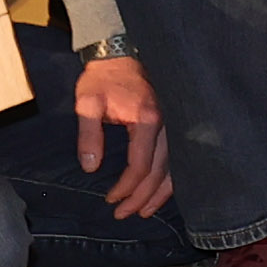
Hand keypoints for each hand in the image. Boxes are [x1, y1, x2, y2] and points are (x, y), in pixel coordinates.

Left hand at [74, 50, 170, 217]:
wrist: (121, 52)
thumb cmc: (103, 78)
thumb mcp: (88, 103)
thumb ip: (89, 136)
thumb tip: (91, 168)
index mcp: (147, 119)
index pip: (140, 166)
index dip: (126, 187)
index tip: (110, 200)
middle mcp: (167, 123)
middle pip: (160, 172)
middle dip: (142, 197)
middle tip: (124, 214)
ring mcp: (174, 123)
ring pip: (175, 167)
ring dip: (161, 193)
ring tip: (145, 211)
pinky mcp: (174, 122)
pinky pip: (178, 156)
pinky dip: (171, 177)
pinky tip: (162, 190)